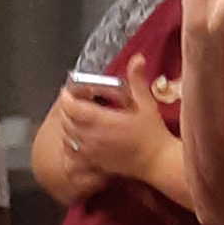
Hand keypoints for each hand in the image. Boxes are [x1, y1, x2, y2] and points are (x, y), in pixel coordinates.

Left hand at [59, 52, 171, 188]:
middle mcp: (93, 138)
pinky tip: (77, 142)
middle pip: (66, 121)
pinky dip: (69, 148)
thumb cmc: (153, 135)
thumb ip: (137, 81)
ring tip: (77, 119)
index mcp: (103, 121)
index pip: (72, 107)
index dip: (67, 97)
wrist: (157, 162)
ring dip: (68, 127)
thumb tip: (137, 59)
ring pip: (67, 138)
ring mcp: (91, 153)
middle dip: (68, 109)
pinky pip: (71, 158)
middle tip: (76, 101)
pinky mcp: (93, 165)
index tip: (69, 90)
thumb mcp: (146, 103)